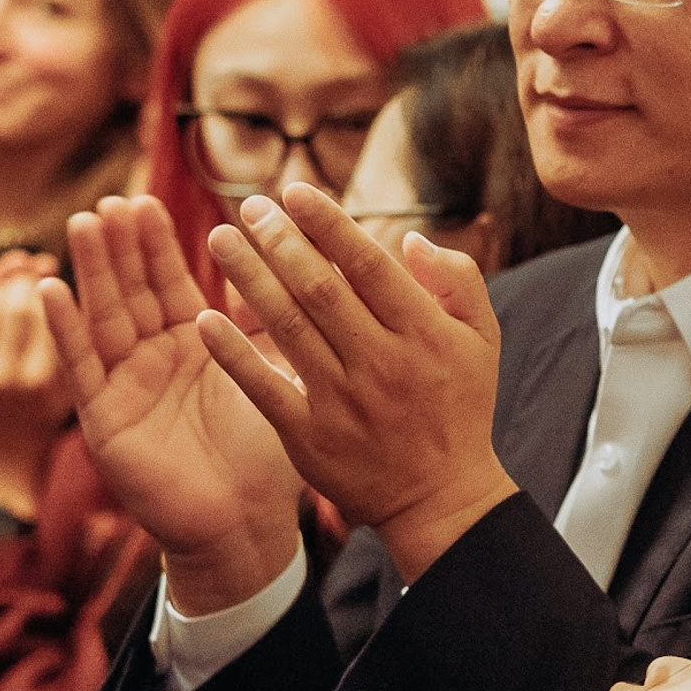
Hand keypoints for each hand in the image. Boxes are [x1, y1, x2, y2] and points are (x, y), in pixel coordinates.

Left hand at [0, 262, 73, 520]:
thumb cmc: (40, 434)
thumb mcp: (70, 397)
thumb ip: (74, 351)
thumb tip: (74, 292)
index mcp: (42, 384)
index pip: (42, 315)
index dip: (44, 282)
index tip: (50, 264)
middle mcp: (3, 379)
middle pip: (7, 306)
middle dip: (17, 276)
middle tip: (28, 262)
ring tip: (3, 269)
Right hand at [40, 197, 302, 613]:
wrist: (246, 525)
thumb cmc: (266, 457)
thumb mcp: (270, 377)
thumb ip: (266, 325)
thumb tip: (291, 264)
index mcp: (192, 346)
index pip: (170, 283)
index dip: (157, 245)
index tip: (147, 200)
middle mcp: (153, 361)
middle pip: (132, 292)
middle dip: (121, 247)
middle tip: (112, 200)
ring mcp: (125, 388)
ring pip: (103, 318)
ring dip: (92, 272)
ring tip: (82, 223)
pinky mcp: (104, 422)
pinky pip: (81, 370)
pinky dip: (64, 331)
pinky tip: (50, 290)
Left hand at [200, 185, 517, 584]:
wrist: (441, 498)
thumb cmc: (460, 408)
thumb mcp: (483, 340)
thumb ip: (458, 280)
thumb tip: (410, 239)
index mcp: (423, 333)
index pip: (368, 264)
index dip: (328, 224)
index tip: (295, 192)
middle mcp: (381, 362)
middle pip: (319, 288)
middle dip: (280, 241)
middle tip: (250, 207)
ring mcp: (342, 401)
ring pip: (286, 327)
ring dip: (248, 279)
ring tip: (220, 240)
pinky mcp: (310, 437)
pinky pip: (263, 387)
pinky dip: (233, 354)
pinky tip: (207, 319)